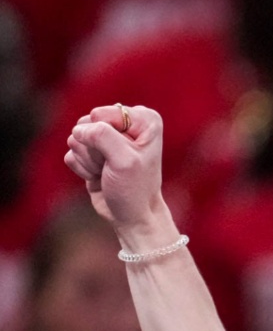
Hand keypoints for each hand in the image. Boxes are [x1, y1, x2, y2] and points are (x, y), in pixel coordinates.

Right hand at [63, 104, 177, 249]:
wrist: (132, 216)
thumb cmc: (135, 188)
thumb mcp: (124, 160)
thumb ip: (101, 135)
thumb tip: (78, 130)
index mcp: (143, 119)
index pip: (100, 114)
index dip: (105, 137)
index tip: (124, 155)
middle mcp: (125, 124)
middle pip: (86, 125)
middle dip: (95, 150)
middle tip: (113, 166)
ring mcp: (106, 138)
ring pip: (76, 139)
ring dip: (89, 160)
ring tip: (108, 172)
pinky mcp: (91, 152)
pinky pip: (71, 153)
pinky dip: (82, 168)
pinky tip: (99, 176)